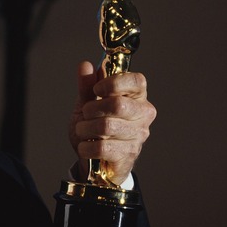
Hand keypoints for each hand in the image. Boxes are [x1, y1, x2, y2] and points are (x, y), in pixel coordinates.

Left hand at [69, 60, 155, 185]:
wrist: (94, 161)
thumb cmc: (95, 128)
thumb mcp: (88, 104)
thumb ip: (87, 85)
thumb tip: (85, 65)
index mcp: (137, 97)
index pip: (136, 81)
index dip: (113, 83)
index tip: (97, 90)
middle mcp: (143, 115)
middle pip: (118, 104)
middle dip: (92, 108)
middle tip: (85, 113)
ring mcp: (138, 136)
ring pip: (106, 126)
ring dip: (85, 128)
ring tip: (83, 131)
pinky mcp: (128, 155)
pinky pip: (102, 147)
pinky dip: (86, 147)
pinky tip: (85, 147)